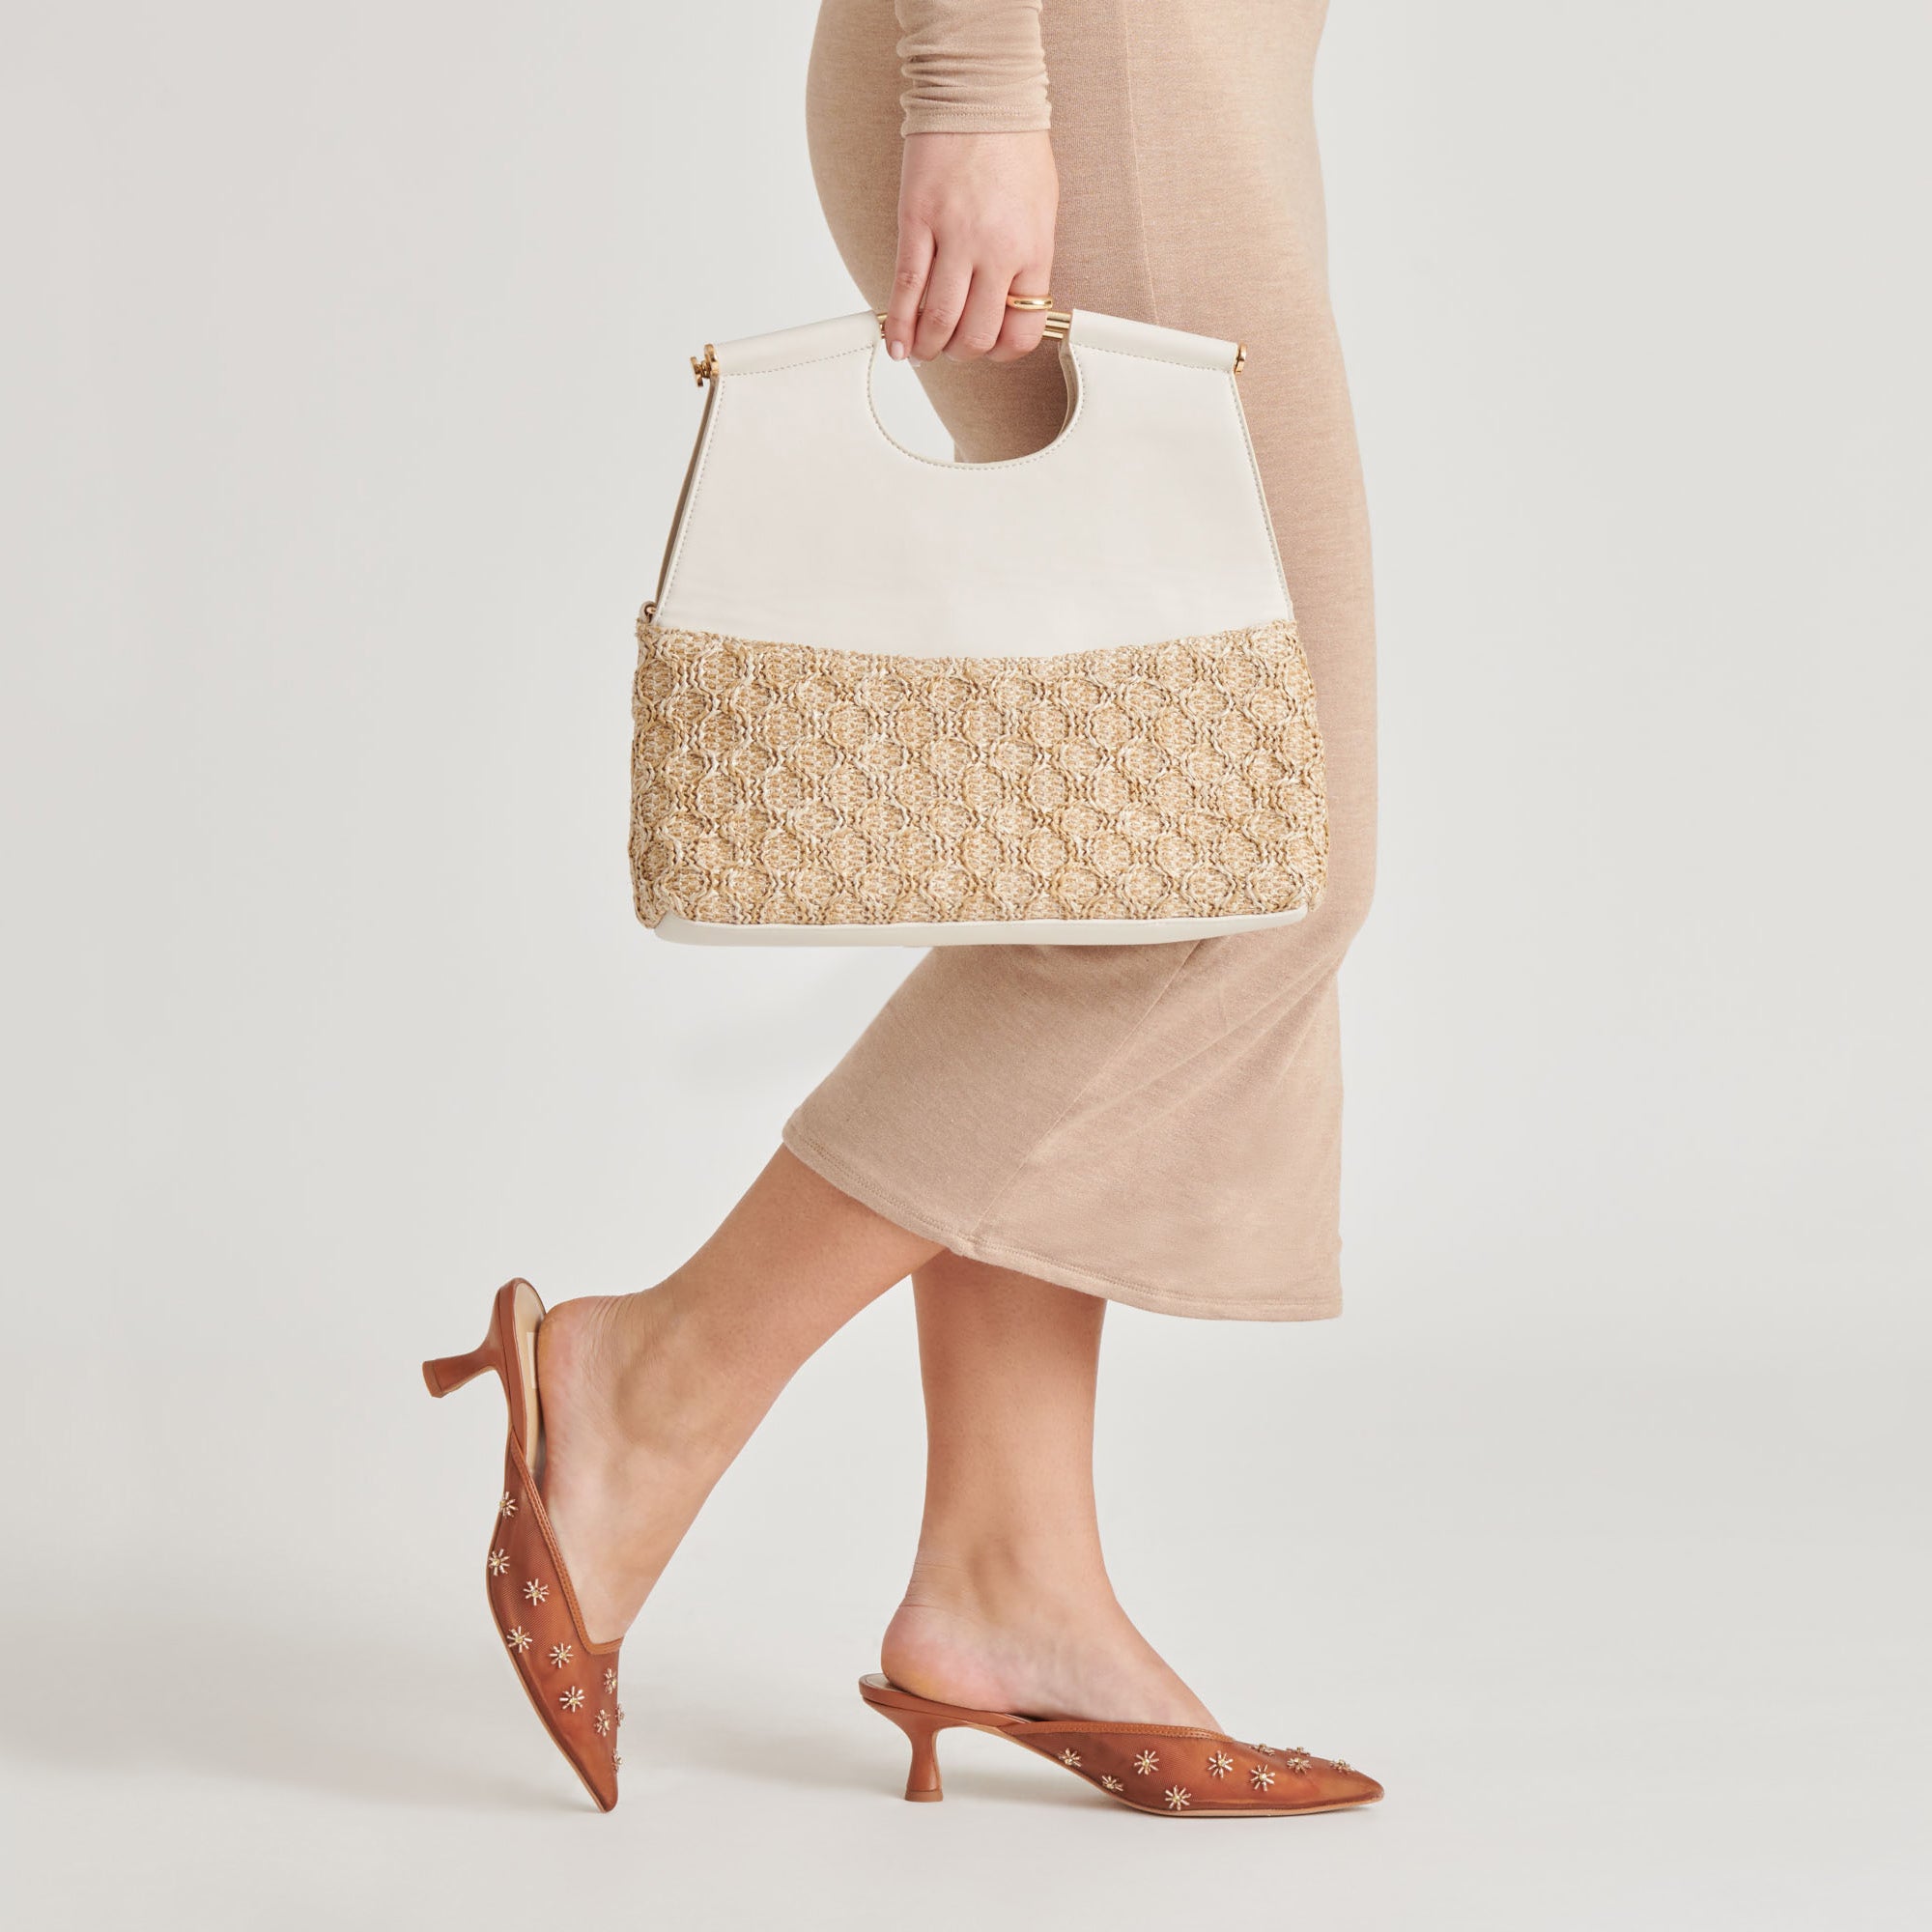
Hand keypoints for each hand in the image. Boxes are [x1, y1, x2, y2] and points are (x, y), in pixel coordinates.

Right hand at [884, 131, 1057, 364]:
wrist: (982, 94)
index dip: (1002, 352)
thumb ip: (1026, 262)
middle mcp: (996, 251)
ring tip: (922, 349)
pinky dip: (898, 323)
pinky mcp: (918, 221)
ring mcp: (955, 237)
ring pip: (939, 319)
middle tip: (951, 349)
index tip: (989, 350)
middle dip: (961, 353)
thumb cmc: (1014, 148)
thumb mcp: (1041, 213)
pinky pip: (907, 287)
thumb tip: (1008, 306)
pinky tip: (895, 342)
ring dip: (928, 345)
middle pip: (976, 333)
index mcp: (1032, 251)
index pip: (1022, 330)